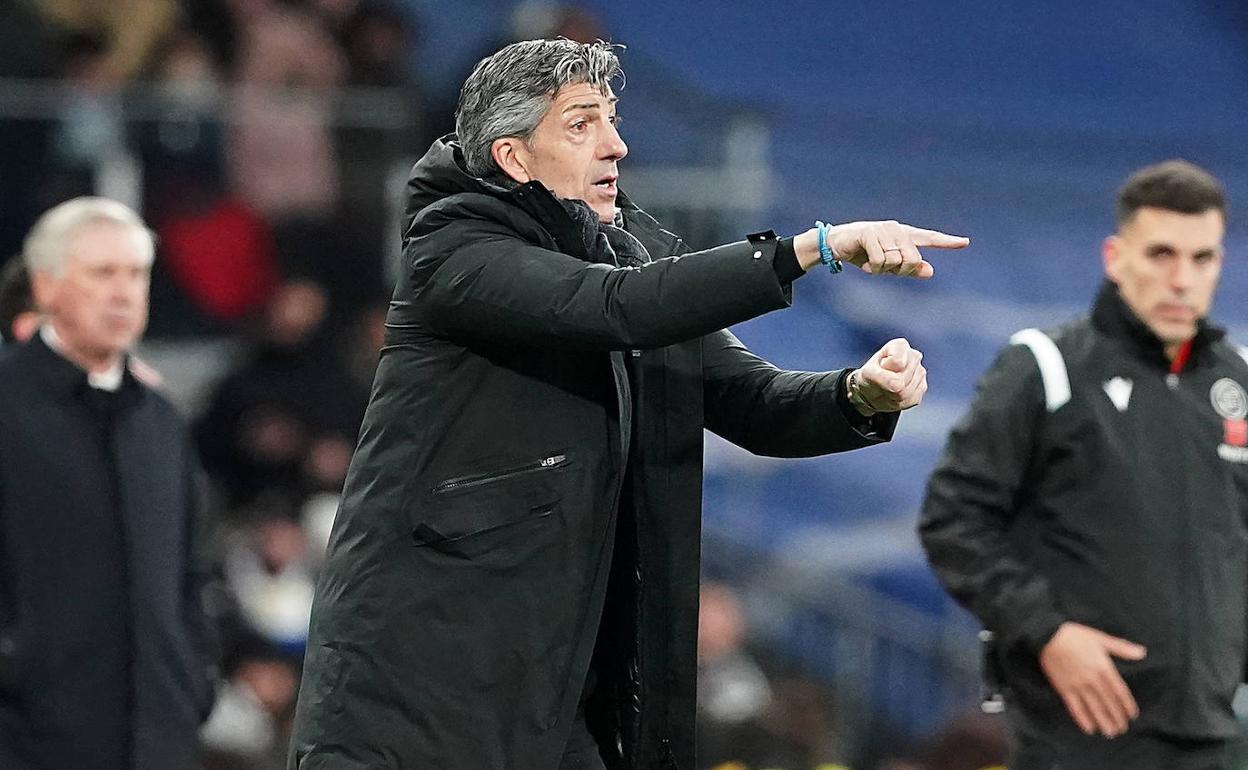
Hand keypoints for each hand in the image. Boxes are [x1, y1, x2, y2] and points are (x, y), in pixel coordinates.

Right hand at [795, 220, 968, 277]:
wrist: (835, 245)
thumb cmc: (862, 254)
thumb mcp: (887, 266)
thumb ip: (909, 268)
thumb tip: (931, 271)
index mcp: (903, 235)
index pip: (928, 237)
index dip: (946, 241)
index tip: (965, 242)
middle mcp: (896, 229)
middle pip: (912, 259)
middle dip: (900, 271)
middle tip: (884, 271)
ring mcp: (883, 230)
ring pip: (896, 261)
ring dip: (882, 270)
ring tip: (871, 264)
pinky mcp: (869, 233)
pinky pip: (882, 260)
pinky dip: (874, 268)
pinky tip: (865, 263)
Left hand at [847, 338, 926, 414]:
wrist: (873, 390)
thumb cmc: (870, 377)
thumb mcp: (868, 374)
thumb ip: (880, 377)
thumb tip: (898, 386)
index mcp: (900, 345)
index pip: (897, 362)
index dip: (884, 370)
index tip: (879, 369)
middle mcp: (914, 356)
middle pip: (901, 379)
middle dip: (888, 385)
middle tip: (882, 382)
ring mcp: (921, 371)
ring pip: (906, 392)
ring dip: (893, 395)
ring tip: (888, 388)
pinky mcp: (923, 387)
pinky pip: (911, 399)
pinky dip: (900, 401)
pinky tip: (895, 394)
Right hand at [1039, 622, 1145, 737]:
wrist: (1048, 636)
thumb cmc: (1075, 635)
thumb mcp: (1100, 638)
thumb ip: (1121, 648)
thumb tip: (1142, 652)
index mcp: (1104, 668)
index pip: (1120, 692)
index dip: (1127, 705)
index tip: (1132, 716)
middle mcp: (1093, 680)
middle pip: (1109, 703)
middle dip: (1117, 718)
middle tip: (1122, 729)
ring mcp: (1078, 686)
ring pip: (1094, 708)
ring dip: (1103, 722)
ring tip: (1110, 733)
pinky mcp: (1064, 689)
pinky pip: (1075, 708)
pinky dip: (1082, 719)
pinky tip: (1089, 728)